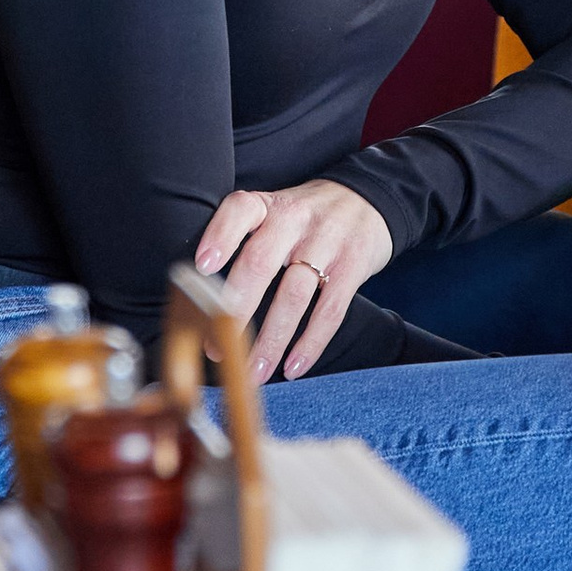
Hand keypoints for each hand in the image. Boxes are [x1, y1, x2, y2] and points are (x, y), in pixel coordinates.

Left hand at [192, 178, 395, 380]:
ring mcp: (327, 243)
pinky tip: (293, 367)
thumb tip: (202, 297)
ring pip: (293, 295)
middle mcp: (295, 219)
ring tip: (254, 371)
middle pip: (260, 263)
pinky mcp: (353, 266)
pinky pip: (330, 310)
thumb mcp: (276, 210)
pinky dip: (310, 343)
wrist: (369, 199)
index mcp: (268, 205)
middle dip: (234, 311)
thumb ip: (246, 240)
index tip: (203, 266)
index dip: (220, 236)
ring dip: (271, 340)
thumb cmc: (307, 217)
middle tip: (217, 346)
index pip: (240, 210)